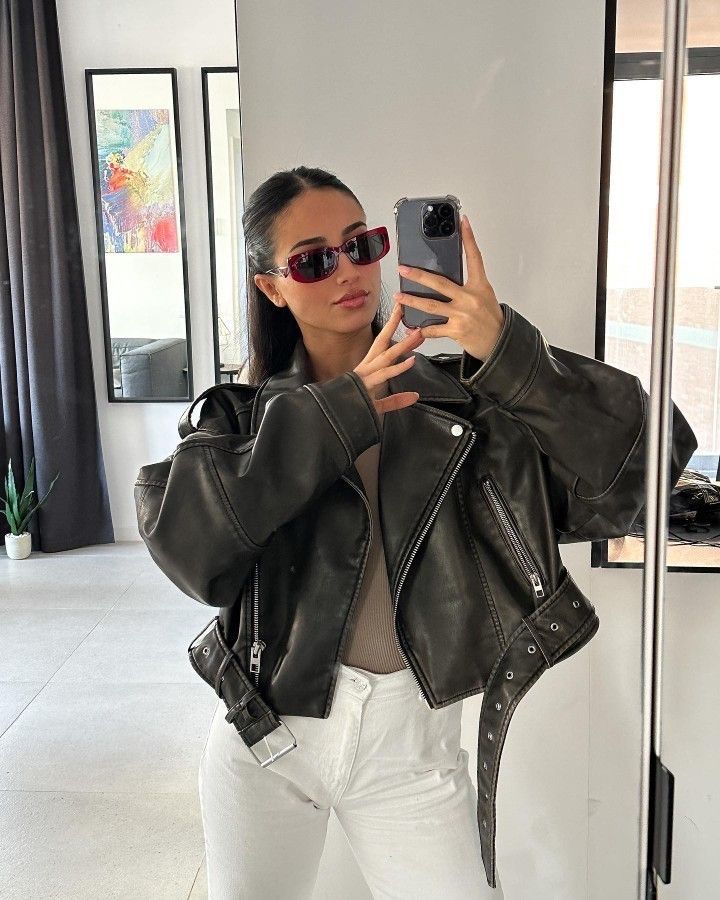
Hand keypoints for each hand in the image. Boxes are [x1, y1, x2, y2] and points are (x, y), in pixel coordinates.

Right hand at [353, 302, 424, 413]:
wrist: (331, 417)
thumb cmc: (352, 409)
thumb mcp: (378, 405)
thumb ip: (396, 400)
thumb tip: (415, 396)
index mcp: (367, 367)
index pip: (381, 343)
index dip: (391, 327)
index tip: (401, 311)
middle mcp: (366, 367)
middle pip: (382, 341)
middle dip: (394, 323)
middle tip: (405, 306)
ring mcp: (365, 375)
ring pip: (387, 356)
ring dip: (403, 345)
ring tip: (418, 335)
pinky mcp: (366, 386)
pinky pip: (384, 375)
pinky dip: (398, 368)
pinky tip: (411, 361)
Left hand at [392, 214, 504, 362]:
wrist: (499, 342)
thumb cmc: (490, 319)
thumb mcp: (484, 296)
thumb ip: (467, 287)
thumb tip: (446, 281)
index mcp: (480, 286)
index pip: (474, 257)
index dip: (469, 238)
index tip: (463, 222)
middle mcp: (470, 298)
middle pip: (439, 283)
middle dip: (418, 276)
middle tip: (403, 269)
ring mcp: (462, 314)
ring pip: (431, 306)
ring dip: (412, 302)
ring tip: (399, 297)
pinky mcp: (457, 330)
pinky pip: (434, 329)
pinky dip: (423, 330)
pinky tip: (413, 329)